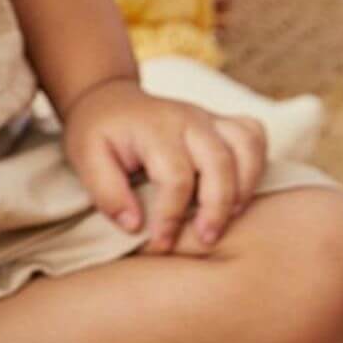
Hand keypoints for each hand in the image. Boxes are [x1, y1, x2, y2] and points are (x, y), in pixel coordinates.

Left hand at [62, 78, 266, 253]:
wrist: (108, 98)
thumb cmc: (97, 133)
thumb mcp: (86, 158)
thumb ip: (106, 192)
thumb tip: (135, 226)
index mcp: (154, 128)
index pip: (175, 176)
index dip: (171, 215)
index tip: (159, 244)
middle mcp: (188, 118)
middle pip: (219, 161)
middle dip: (216, 207)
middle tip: (205, 240)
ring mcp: (208, 117)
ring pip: (247, 145)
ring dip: (245, 186)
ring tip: (229, 219)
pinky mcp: (220, 122)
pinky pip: (253, 134)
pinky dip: (256, 162)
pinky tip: (239, 192)